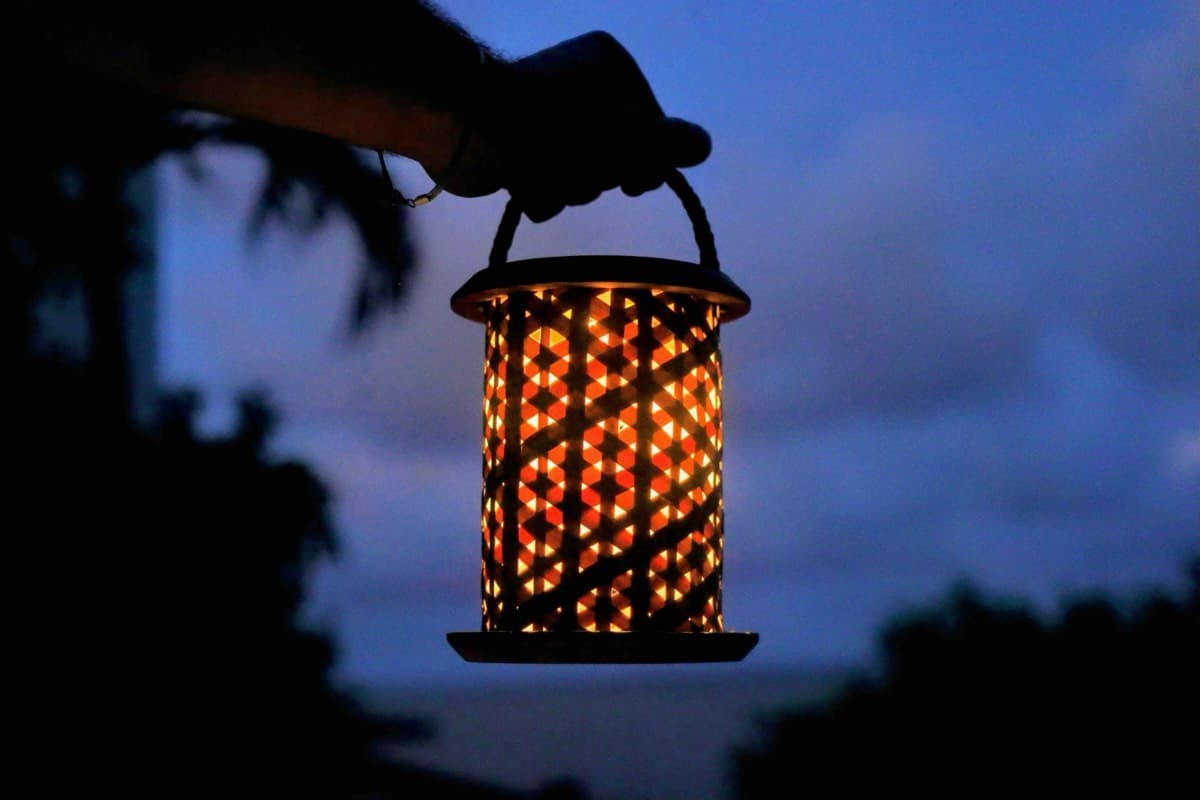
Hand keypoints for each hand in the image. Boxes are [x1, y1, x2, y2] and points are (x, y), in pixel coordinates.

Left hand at [438, 31, 710, 221]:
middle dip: (599, 175)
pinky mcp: (518, 144)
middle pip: (617, 153)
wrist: (464, 128)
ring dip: (568, 187)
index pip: (653, 127)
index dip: (647, 161)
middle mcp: (580, 83)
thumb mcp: (623, 136)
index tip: (633, 183)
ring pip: (581, 172)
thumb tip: (703, 144)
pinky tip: (525, 185)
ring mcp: (547, 115)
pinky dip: (539, 190)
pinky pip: (547, 180)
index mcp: (610, 65)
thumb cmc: (555, 126)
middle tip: (580, 171)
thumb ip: (666, 144)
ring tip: (546, 175)